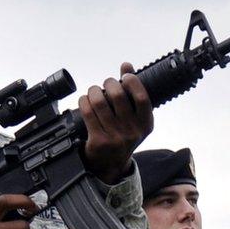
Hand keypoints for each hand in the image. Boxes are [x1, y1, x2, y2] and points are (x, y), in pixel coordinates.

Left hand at [78, 62, 152, 183]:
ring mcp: (115, 138)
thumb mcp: (134, 117)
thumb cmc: (123, 134)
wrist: (111, 163)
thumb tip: (127, 65)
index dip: (132, 82)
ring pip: (100, 103)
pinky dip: (84, 101)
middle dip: (109, 84)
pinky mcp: (99, 141)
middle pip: (118, 96)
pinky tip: (85, 101)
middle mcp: (132, 132)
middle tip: (106, 84)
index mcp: (145, 124)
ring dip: (93, 91)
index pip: (142, 98)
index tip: (125, 76)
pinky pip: (88, 113)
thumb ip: (132, 90)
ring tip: (93, 91)